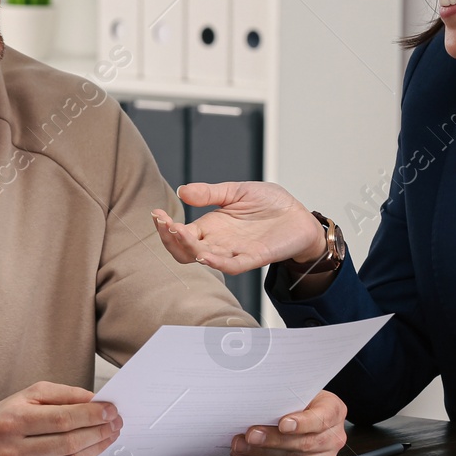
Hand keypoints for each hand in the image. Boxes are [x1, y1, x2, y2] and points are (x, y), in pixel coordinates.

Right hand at [0, 381, 120, 455]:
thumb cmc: (6, 419)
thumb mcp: (29, 395)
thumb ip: (63, 394)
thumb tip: (93, 401)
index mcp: (14, 420)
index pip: (62, 418)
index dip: (91, 415)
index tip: (110, 410)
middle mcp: (13, 449)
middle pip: (69, 442)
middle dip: (98, 431)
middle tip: (114, 423)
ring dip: (94, 449)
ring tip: (107, 436)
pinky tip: (86, 452)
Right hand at [152, 181, 322, 275]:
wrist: (298, 215)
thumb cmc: (270, 204)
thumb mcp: (236, 191)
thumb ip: (210, 193)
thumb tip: (182, 190)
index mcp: (211, 227)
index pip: (180, 234)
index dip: (166, 227)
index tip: (156, 214)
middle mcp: (218, 242)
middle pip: (185, 251)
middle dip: (171, 239)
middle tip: (164, 224)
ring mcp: (234, 251)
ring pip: (204, 258)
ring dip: (188, 248)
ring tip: (178, 232)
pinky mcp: (253, 258)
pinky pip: (231, 265)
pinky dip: (216, 261)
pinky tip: (204, 254)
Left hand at [230, 391, 347, 455]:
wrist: (307, 412)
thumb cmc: (301, 399)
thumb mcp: (299, 389)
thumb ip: (286, 395)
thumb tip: (257, 401)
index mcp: (334, 411)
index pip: (321, 418)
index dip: (302, 423)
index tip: (283, 424)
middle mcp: (334, 437)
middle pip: (304, 444)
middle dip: (273, 441)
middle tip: (251, 435)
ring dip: (262, 455)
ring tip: (241, 445)